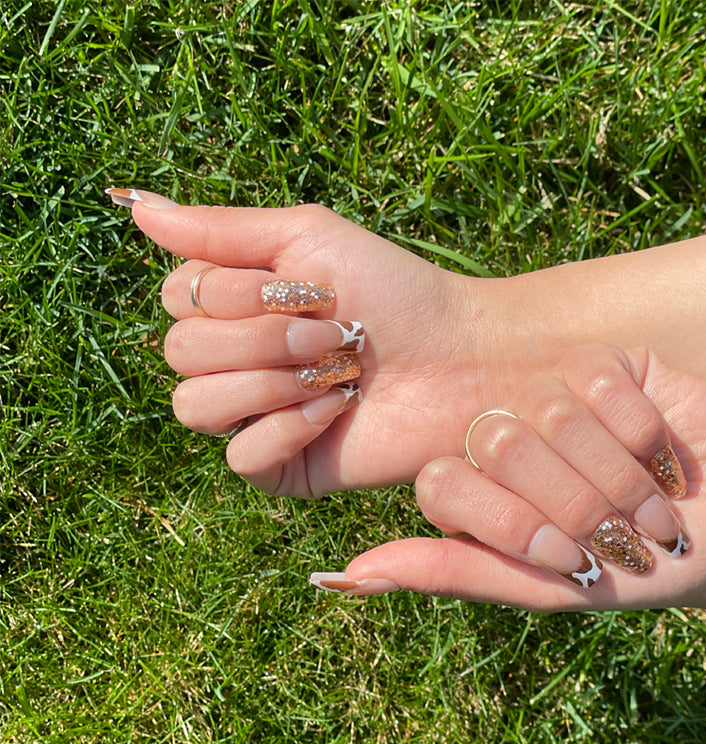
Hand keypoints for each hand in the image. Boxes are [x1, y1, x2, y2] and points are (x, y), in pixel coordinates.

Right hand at [115, 189, 547, 496]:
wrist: (462, 358)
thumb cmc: (394, 291)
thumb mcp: (308, 237)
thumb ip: (219, 229)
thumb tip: (133, 204)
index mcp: (235, 308)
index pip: (176, 302)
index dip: (232, 295)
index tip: (305, 290)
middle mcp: (236, 362)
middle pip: (179, 354)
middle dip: (261, 338)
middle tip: (331, 333)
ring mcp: (255, 415)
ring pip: (193, 407)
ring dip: (269, 382)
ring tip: (334, 371)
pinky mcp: (283, 466)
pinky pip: (240, 457)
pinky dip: (288, 428)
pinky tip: (338, 411)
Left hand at [314, 345, 705, 635]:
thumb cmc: (631, 573)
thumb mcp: (539, 585)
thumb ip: (444, 571)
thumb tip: (339, 579)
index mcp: (472, 480)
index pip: (440, 482)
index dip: (507, 524)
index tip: (566, 556)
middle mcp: (501, 429)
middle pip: (496, 443)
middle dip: (571, 504)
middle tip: (613, 529)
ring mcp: (551, 390)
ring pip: (550, 413)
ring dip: (615, 479)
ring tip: (645, 502)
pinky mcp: (606, 363)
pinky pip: (604, 386)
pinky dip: (642, 436)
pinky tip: (658, 456)